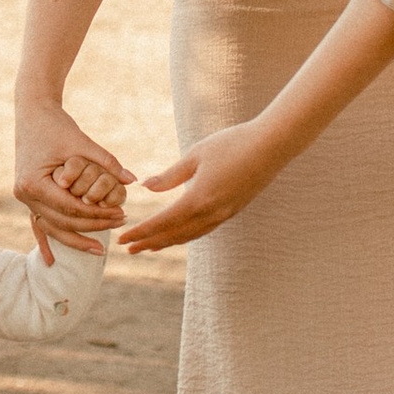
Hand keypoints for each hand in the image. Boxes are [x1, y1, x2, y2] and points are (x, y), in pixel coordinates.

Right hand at [13, 98, 133, 260]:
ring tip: (99, 250)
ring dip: (74, 239)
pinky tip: (50, 262)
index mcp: (34, 182)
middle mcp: (24, 194)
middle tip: (118, 225)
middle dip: (91, 227)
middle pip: (62, 221)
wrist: (32, 111)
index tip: (120, 214)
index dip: (97, 214)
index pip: (71, 208)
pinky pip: (38, 223)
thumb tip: (133, 180)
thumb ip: (106, 162)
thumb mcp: (81, 141)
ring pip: (51, 227)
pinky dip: (45, 241)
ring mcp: (23, 197)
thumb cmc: (56, 124)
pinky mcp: (27, 195)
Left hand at [116, 121, 278, 254]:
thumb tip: (145, 187)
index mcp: (199, 200)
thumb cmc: (232, 144)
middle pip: (174, 235)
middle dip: (149, 242)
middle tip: (128, 249)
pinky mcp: (232, 210)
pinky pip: (203, 229)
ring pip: (190, 235)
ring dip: (167, 242)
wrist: (271, 146)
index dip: (140, 232)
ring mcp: (224, 214)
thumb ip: (170, 176)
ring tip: (149, 246)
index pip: (162, 223)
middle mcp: (212, 213)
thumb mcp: (196, 155)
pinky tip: (178, 233)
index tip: (122, 240)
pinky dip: (185, 235)